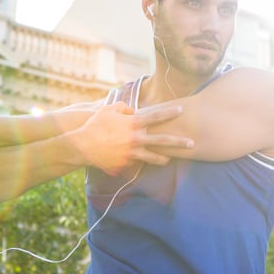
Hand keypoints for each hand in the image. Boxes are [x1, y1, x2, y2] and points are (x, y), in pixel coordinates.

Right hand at [71, 101, 192, 174]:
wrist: (82, 146)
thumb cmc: (95, 125)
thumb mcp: (109, 110)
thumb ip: (125, 108)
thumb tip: (134, 112)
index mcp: (132, 123)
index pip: (156, 117)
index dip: (169, 113)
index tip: (181, 110)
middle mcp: (135, 138)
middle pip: (162, 140)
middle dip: (179, 142)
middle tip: (192, 143)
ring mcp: (131, 153)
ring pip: (153, 157)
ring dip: (164, 158)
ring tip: (171, 159)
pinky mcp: (125, 164)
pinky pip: (136, 163)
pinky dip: (139, 161)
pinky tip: (142, 162)